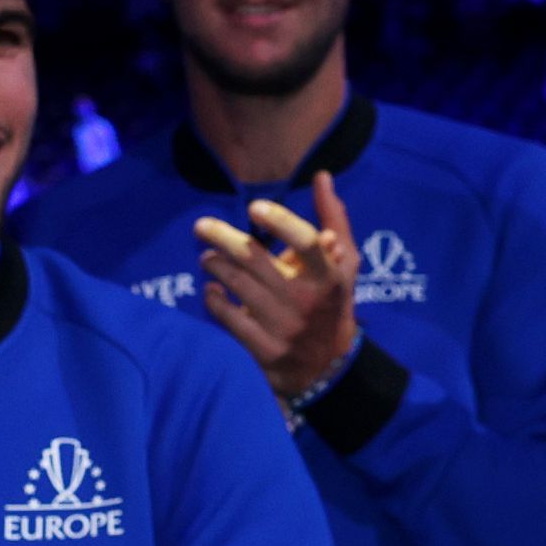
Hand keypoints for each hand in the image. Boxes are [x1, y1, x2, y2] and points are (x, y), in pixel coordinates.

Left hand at [191, 176, 362, 410]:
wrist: (327, 369)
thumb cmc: (331, 304)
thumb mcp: (344, 266)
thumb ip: (334, 220)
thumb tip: (321, 176)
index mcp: (329, 277)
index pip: (307, 243)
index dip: (280, 221)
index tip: (254, 206)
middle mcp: (306, 302)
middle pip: (257, 261)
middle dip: (223, 238)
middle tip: (201, 226)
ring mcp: (284, 329)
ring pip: (238, 286)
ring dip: (216, 266)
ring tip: (207, 257)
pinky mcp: (265, 351)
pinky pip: (229, 319)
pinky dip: (214, 300)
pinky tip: (210, 290)